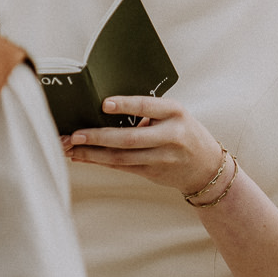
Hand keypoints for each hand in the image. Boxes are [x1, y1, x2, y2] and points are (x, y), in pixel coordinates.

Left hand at [63, 96, 225, 195]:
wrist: (206, 167)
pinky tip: (82, 157)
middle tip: (75, 134)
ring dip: (92, 153)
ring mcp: (161, 158)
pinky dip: (99, 161)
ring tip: (70, 147)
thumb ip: (147, 112)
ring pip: (121, 157)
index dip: (126, 105)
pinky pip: (121, 167)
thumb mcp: (173, 115)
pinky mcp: (153, 173)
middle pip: (129, 138)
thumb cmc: (183, 133)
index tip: (104, 103)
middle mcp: (170, 136)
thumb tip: (103, 109)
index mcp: (175, 113)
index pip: (148, 107)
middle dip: (98, 137)